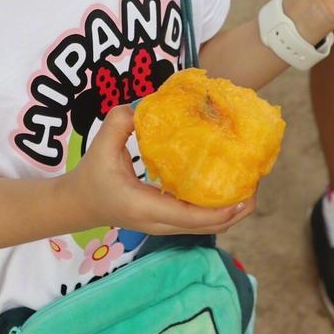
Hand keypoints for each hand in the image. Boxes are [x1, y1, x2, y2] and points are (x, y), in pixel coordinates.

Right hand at [64, 105, 255, 236]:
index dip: (222, 209)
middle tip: (256, 187)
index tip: (246, 194)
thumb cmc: (91, 174)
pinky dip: (215, 210)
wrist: (77, 203)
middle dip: (236, 211)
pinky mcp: (164, 221)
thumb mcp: (101, 144)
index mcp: (146, 207)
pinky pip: (195, 221)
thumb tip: (146, 105)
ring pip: (204, 227)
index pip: (192, 217)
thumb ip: (120, 122)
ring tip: (248, 188)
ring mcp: (162, 225)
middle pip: (207, 227)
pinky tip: (225, 189)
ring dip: (229, 212)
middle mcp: (158, 222)